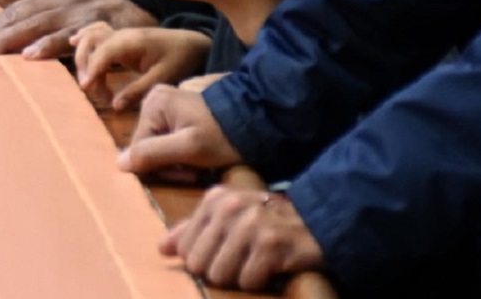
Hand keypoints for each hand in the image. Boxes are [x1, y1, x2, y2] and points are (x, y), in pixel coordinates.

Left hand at [0, 0, 152, 75]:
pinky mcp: (92, 25)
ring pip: (33, 27)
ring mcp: (72, 12)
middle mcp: (54, 1)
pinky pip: (68, 36)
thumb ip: (42, 8)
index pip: (9, 14)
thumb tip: (16, 22)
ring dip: (8, 45)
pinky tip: (30, 56)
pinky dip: (47, 45)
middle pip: (15, 20)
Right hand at [72, 23, 211, 109]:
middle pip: (90, 43)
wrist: (194, 43)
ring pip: (90, 36)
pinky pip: (96, 31)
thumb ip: (138, 91)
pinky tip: (73, 42)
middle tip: (93, 91)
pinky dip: (84, 36)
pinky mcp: (121, 37)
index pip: (103, 53)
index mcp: (131, 42)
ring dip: (83, 55)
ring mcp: (120, 33)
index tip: (86, 88)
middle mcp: (121, 35)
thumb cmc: (181, 59)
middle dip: (85, 66)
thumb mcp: (163, 78)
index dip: (92, 69)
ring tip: (88, 79)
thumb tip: (114, 106)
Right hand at [119, 84, 242, 174]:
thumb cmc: (223, 136)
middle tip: (195, 171)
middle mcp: (154, 100)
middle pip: (148, 146)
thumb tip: (119, 164)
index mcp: (152, 103)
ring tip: (200, 166)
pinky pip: (169, 140)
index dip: (159, 167)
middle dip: (170, 165)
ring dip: (177, 162)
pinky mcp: (178, 113)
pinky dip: (182, 153)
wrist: (257, 121)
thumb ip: (152, 154)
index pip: (139, 147)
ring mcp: (166, 105)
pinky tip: (199, 158)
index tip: (187, 174)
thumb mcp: (188, 148)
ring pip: (159, 146)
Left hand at [164, 187, 324, 289]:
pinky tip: (270, 268)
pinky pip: (248, 281)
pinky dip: (259, 281)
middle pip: (199, 264)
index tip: (223, 255)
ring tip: (254, 264)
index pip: (185, 247)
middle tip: (240, 263)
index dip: (202, 260)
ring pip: (220, 275)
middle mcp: (229, 208)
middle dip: (218, 271)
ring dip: (238, 278)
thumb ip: (193, 230)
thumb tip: (162, 249)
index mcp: (214, 199)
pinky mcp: (271, 245)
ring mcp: (250, 226)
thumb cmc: (268, 221)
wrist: (318, 221)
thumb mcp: (228, 215)